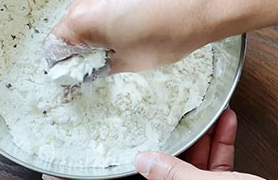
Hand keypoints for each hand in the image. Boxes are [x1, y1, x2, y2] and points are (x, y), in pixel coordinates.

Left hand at [42, 108, 264, 179]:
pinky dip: (218, 142)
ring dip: (193, 132)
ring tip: (191, 105)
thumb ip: (175, 178)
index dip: (76, 177)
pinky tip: (224, 119)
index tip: (53, 165)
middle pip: (150, 168)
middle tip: (129, 113)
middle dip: (147, 139)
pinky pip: (212, 164)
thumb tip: (145, 162)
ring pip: (185, 160)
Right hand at [43, 0, 277, 73]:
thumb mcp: (131, 61)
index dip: (62, 64)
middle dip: (79, 49)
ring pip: (85, 15)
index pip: (54, 45)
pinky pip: (101, 3)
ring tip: (120, 44)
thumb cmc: (171, 32)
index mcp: (83, 18)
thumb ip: (100, 66)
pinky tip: (130, 27)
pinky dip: (106, 19)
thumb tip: (87, 70)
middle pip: (68, 28)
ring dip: (93, 33)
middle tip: (100, 63)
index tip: (74, 75)